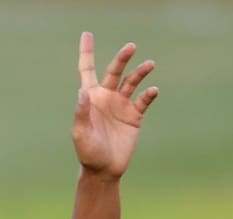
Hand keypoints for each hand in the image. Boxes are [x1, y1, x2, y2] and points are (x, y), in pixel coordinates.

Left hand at [73, 32, 158, 178]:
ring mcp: (121, 105)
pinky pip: (144, 100)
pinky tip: (152, 91)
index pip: (87, 70)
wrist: (104, 170)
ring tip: (150, 64)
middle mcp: (106, 97)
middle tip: (130, 46)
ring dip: (140, 72)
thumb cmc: (88, 152)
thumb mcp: (81, 134)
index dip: (86, 52)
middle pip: (114, 71)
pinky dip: (149, 94)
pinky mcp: (135, 115)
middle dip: (122, 58)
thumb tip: (83, 92)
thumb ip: (82, 113)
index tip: (87, 34)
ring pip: (132, 81)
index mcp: (90, 98)